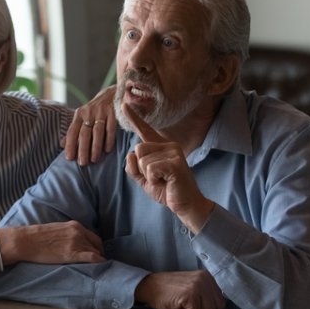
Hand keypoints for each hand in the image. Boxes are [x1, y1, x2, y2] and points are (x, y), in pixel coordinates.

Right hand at [0, 221, 105, 265]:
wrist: (25, 241)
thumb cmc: (36, 237)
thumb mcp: (56, 229)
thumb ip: (67, 233)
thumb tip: (72, 243)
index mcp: (74, 225)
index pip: (93, 236)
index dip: (97, 246)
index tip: (96, 253)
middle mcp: (78, 232)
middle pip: (97, 244)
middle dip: (100, 253)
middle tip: (98, 262)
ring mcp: (76, 242)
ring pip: (96, 252)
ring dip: (99, 259)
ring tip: (99, 268)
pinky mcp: (72, 253)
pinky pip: (93, 258)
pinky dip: (100, 262)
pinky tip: (101, 267)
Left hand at [62, 85, 117, 165]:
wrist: (112, 94)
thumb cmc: (95, 110)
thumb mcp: (82, 117)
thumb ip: (74, 130)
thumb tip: (61, 145)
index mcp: (79, 114)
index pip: (72, 131)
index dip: (70, 145)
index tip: (69, 158)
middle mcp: (89, 112)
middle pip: (84, 133)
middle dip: (82, 149)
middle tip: (82, 163)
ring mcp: (102, 112)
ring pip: (97, 132)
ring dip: (95, 147)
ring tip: (94, 160)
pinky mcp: (113, 112)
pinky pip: (111, 128)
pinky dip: (109, 140)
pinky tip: (107, 150)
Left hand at [121, 102, 213, 232]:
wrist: (185, 204)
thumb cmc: (167, 190)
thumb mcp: (145, 180)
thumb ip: (134, 168)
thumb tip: (130, 154)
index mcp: (161, 147)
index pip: (144, 131)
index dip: (133, 118)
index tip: (124, 104)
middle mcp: (169, 145)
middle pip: (138, 149)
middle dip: (142, 169)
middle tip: (158, 178)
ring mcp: (174, 152)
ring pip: (143, 160)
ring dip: (148, 176)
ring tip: (163, 180)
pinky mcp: (175, 162)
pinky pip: (150, 168)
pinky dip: (153, 179)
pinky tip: (167, 181)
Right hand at [134, 270, 225, 308]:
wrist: (148, 286)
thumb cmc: (168, 291)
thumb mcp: (192, 287)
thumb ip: (206, 294)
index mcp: (208, 277)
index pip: (220, 303)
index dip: (206, 308)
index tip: (192, 302)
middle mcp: (205, 279)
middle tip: (184, 302)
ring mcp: (198, 285)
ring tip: (180, 303)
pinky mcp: (190, 294)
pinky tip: (175, 304)